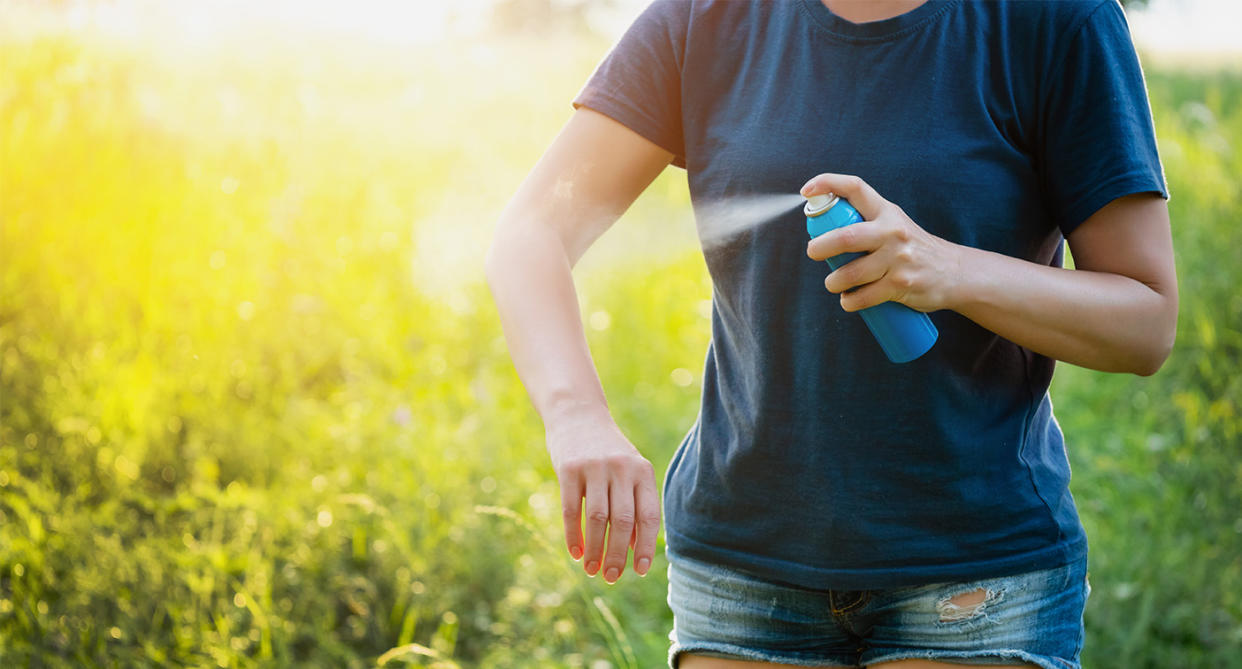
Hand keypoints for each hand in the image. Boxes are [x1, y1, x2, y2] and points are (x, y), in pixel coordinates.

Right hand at [545, 407, 659, 583]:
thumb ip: (634, 505)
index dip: (646, 546)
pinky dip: (574, 535)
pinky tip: (575, 552)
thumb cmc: (607, 453)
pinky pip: (572, 509)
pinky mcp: (569, 468)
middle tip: (611, 577)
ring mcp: (595, 467)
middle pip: (623, 522)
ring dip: (596, 550)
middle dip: (618, 554)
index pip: (648, 516)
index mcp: (642, 472)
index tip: (640, 571)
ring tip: (592, 570)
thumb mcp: (628, 472)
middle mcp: (622, 469)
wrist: (578, 415)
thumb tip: (636, 549)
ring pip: (598, 519)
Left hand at [801, 174, 961, 312]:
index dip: (827, 183)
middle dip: (820, 247)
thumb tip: (823, 229)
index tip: (807, 190)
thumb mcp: (895, 225)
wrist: (954, 272)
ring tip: (834, 283)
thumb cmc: (914, 248)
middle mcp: (892, 232)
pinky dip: (849, 302)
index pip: (855, 187)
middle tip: (813, 252)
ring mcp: (897, 259)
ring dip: (833, 282)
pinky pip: (863, 297)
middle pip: (845, 237)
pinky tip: (848, 300)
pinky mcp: (900, 285)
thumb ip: (866, 222)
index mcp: (887, 212)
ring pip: (850, 273)